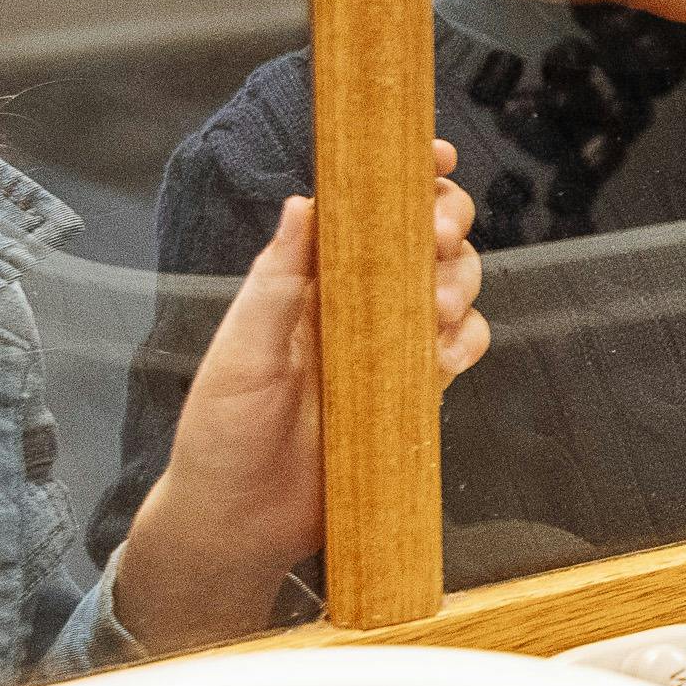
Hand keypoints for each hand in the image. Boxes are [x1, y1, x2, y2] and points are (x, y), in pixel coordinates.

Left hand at [109, 144, 484, 652]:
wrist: (241, 527)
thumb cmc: (221, 438)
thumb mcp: (238, 357)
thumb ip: (276, 284)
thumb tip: (303, 205)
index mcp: (309, 279)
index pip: (363, 208)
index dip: (404, 175)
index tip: (434, 158)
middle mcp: (353, 301)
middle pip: (424, 236)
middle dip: (446, 224)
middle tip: (437, 240)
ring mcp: (387, 345)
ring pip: (452, 285)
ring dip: (458, 283)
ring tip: (431, 311)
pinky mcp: (412, 390)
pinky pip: (460, 347)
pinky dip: (465, 341)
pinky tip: (443, 358)